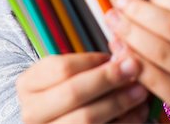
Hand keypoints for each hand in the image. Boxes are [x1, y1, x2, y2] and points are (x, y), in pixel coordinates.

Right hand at [16, 52, 148, 122]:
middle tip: (134, 68)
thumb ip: (86, 65)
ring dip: (119, 103)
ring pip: (87, 119)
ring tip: (141, 91)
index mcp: (28, 85)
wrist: (48, 122)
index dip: (92, 61)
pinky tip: (137, 112)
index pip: (62, 68)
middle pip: (74, 92)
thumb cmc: (60, 93)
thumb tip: (122, 52)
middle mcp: (33, 113)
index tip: (114, 56)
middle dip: (108, 79)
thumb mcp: (61, 76)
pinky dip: (124, 123)